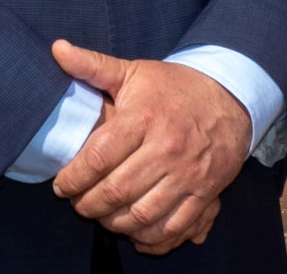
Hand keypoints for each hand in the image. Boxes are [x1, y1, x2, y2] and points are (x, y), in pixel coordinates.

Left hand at [50, 40, 250, 256]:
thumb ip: (92, 65)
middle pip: (118, 190)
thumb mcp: (132, 71)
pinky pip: (177, 226)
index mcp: (143, 120)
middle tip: (77, 204)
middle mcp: (165, 150)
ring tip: (101, 217)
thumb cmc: (172, 86)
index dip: (73, 177)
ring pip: (144, 214)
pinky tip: (134, 234)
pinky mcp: (206, 193)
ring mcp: (188, 175)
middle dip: (89, 204)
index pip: (99, 157)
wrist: (229, 97)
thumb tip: (56, 49)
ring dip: (116, 223)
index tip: (60, 185)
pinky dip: (153, 238)